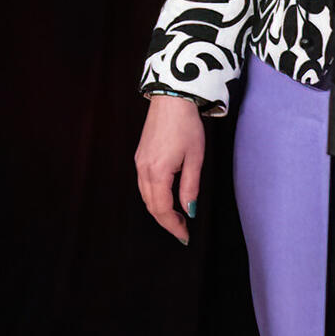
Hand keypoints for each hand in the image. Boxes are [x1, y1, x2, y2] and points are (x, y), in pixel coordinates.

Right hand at [135, 94, 205, 245]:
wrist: (171, 99)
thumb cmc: (186, 125)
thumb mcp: (195, 158)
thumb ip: (190, 186)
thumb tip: (189, 210)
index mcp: (158, 172)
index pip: (162, 209)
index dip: (173, 226)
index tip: (184, 236)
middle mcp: (144, 170)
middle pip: (151, 206)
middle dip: (166, 221)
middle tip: (182, 231)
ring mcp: (139, 163)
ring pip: (146, 196)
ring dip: (159, 210)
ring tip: (176, 217)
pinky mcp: (140, 156)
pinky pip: (144, 184)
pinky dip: (154, 196)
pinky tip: (166, 197)